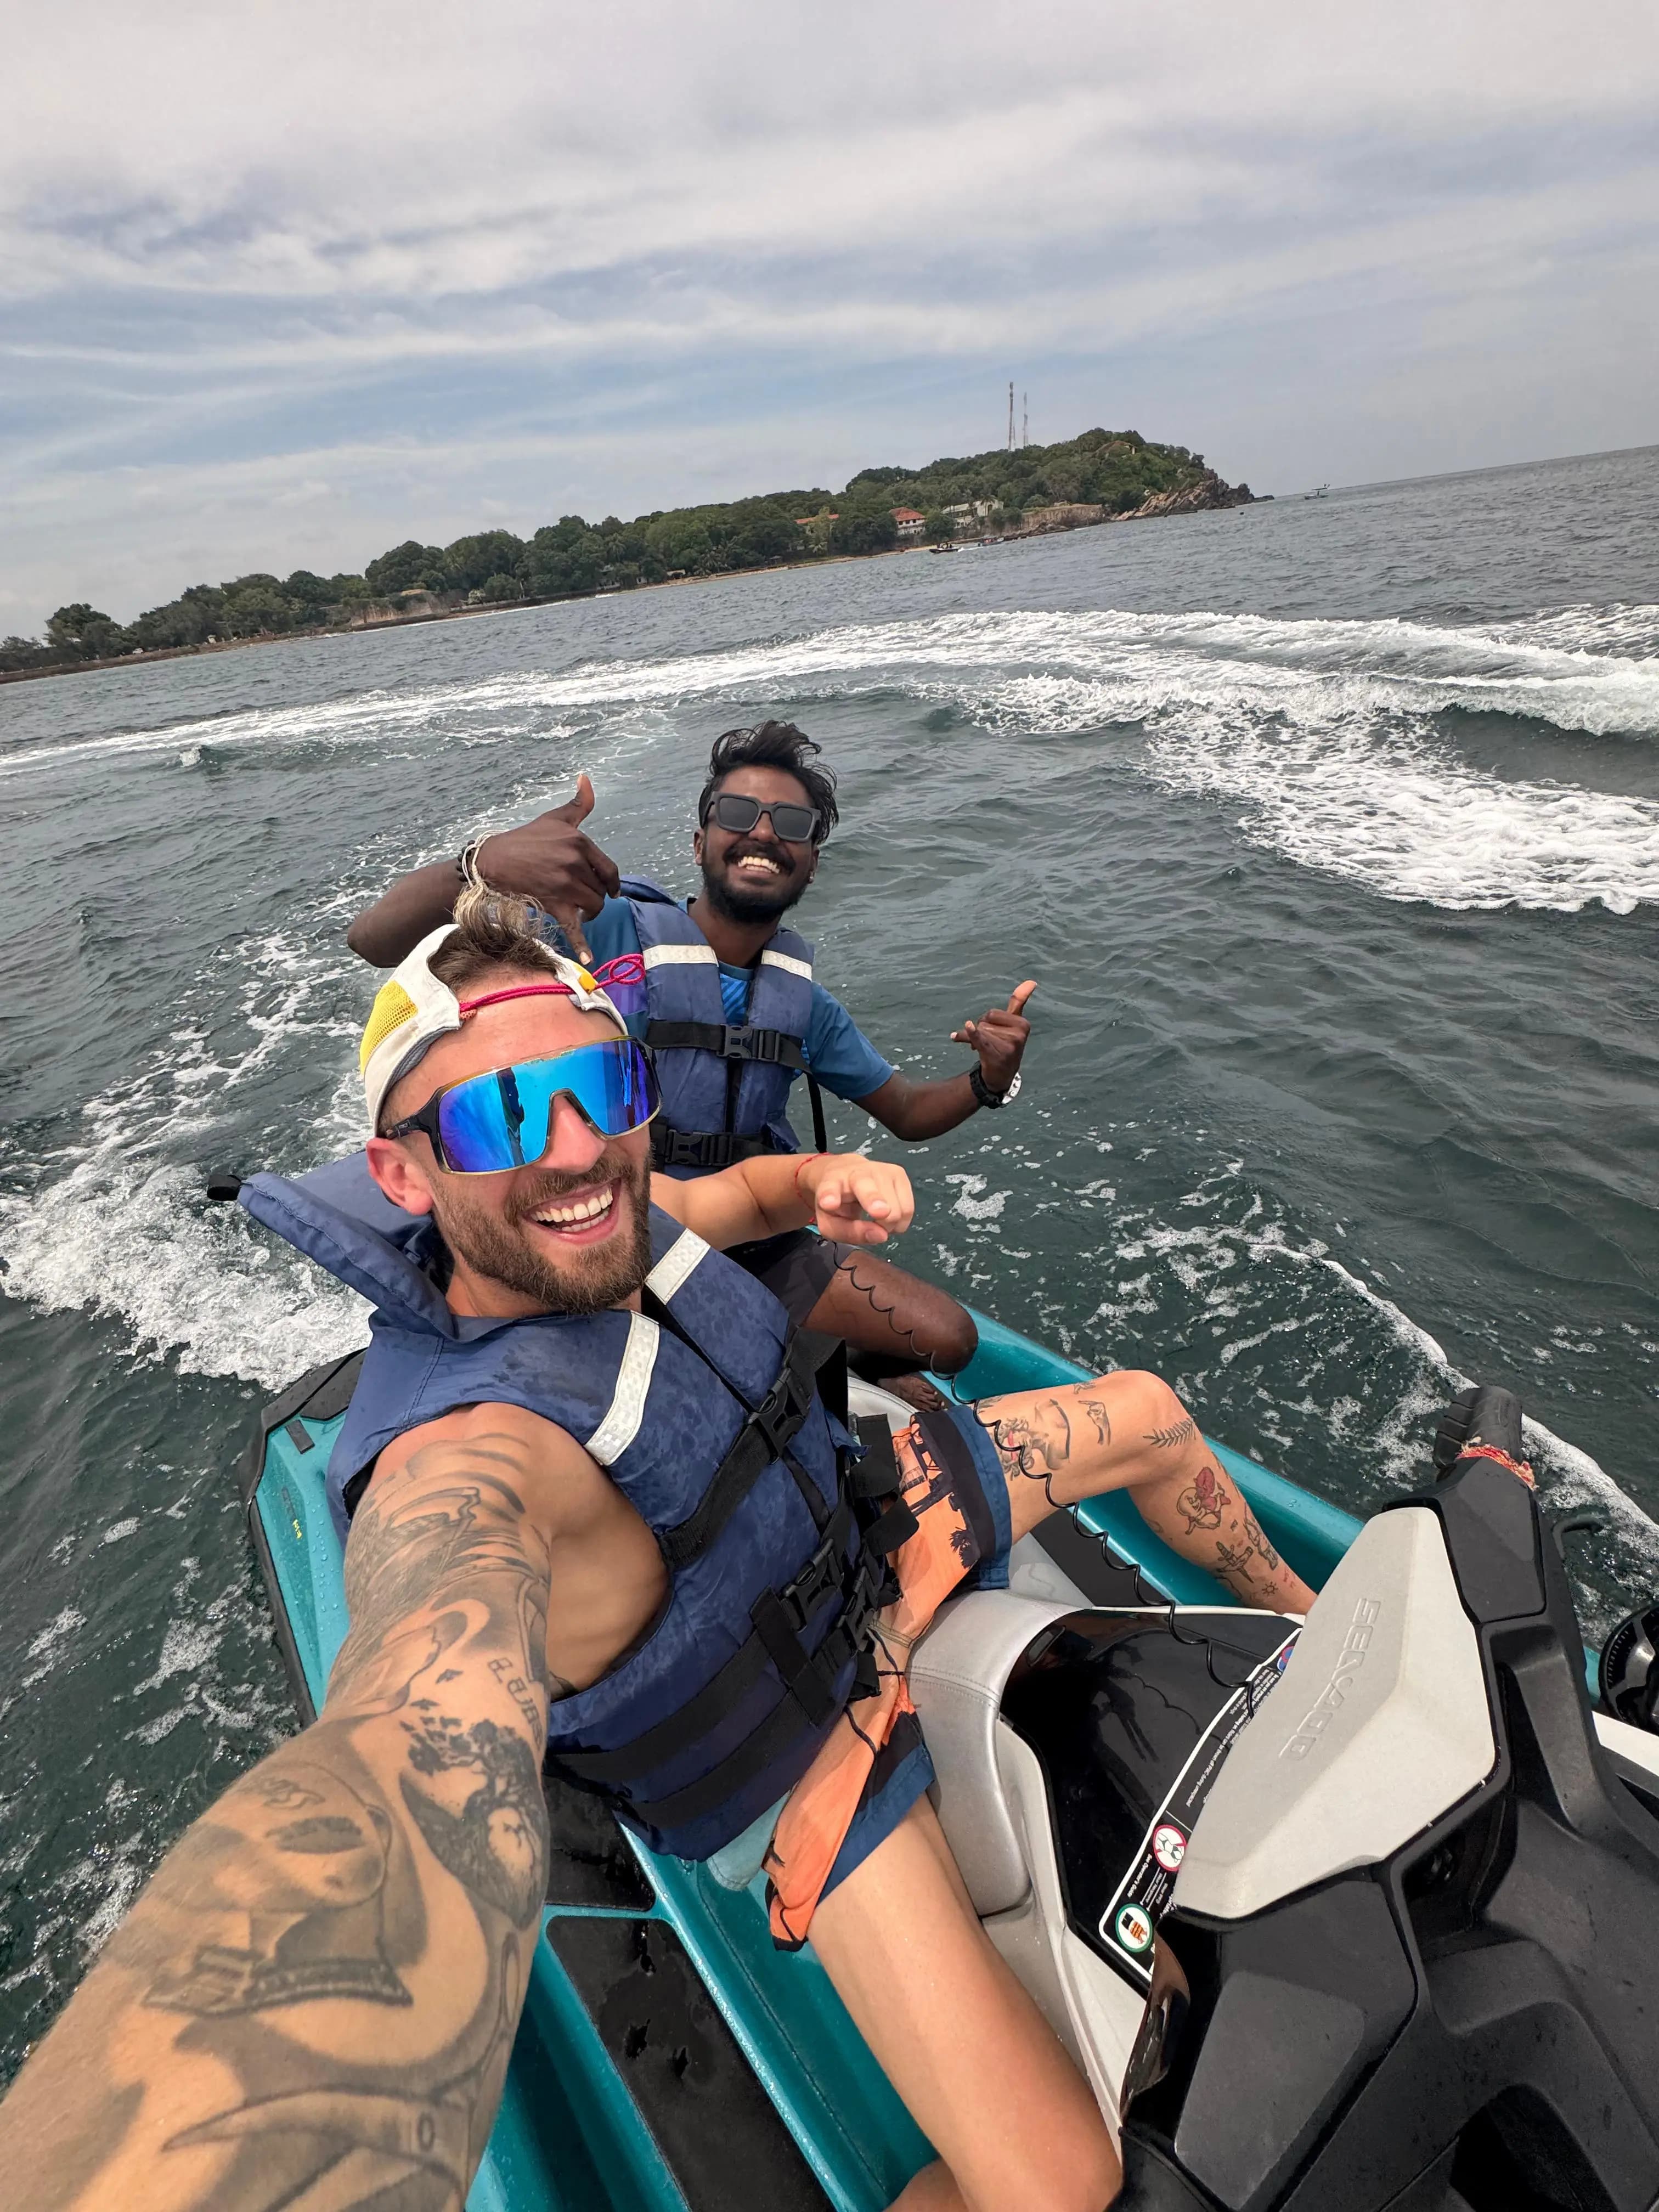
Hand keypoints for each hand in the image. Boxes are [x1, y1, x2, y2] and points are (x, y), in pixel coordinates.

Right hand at [478, 775, 620, 961]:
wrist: (492, 861)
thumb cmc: (525, 839)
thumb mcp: (554, 818)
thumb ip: (578, 804)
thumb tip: (587, 778)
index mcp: (579, 842)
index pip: (608, 869)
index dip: (610, 882)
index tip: (609, 889)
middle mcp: (575, 862)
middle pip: (600, 890)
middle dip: (593, 896)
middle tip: (580, 897)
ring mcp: (565, 885)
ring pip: (593, 907)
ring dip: (588, 912)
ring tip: (576, 910)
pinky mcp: (554, 905)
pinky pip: (573, 928)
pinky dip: (582, 946)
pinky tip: (589, 959)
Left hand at [801, 1155, 913, 1246]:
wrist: (845, 1173)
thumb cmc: (838, 1201)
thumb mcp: (831, 1223)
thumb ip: (850, 1233)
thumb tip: (882, 1235)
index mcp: (831, 1182)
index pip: (829, 1188)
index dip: (829, 1196)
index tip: (828, 1204)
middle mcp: (857, 1172)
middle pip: (868, 1190)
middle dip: (874, 1201)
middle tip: (879, 1214)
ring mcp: (881, 1170)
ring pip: (895, 1208)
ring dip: (889, 1224)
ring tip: (877, 1223)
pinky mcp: (899, 1173)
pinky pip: (908, 1208)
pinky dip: (900, 1221)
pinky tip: (888, 1217)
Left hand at [951, 980, 1035, 1095]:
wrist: (1001, 1074)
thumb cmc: (1006, 1044)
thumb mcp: (1013, 1023)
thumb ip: (1019, 1002)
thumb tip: (1031, 981)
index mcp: (1023, 1024)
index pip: (992, 1014)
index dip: (987, 1022)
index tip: (993, 1032)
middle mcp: (1019, 1034)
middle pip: (984, 1022)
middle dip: (981, 1030)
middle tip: (990, 1043)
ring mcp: (1009, 1045)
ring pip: (979, 1031)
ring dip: (975, 1040)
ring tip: (986, 1050)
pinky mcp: (997, 1054)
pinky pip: (981, 1039)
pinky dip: (973, 1034)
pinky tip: (968, 1027)